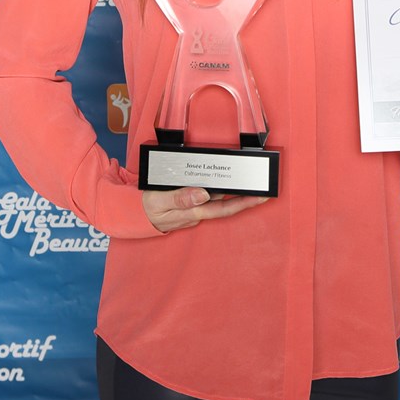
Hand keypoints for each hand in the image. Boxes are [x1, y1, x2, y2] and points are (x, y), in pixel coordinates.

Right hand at [142, 186, 268, 232]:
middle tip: (264, 189)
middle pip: (226, 205)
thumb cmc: (147, 208)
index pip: (223, 208)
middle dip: (246, 199)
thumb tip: (203, 194)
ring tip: (249, 183)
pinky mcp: (191, 205)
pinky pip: (209, 198)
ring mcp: (195, 210)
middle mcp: (197, 213)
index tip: (260, 197)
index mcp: (193, 213)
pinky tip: (225, 182)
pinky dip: (219, 191)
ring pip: (218, 201)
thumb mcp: (158, 201)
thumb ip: (180, 198)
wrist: (135, 216)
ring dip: (234, 194)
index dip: (244, 203)